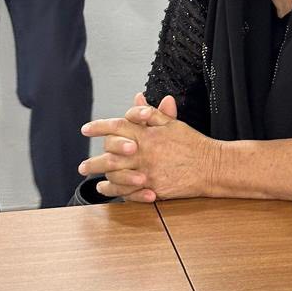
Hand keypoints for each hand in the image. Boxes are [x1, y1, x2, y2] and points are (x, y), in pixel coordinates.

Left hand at [80, 93, 216, 201]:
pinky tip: (106, 190)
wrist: (209, 165)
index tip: (86, 129)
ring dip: (100, 177)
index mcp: (148, 133)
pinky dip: (114, 192)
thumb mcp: (171, 123)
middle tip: (82, 165)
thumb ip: (151, 112)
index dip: (99, 127)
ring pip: (116, 175)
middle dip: (93, 161)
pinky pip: (127, 192)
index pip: (117, 126)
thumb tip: (138, 98)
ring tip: (91, 178)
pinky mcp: (152, 188)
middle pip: (111, 155)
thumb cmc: (191, 142)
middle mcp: (144, 152)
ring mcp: (147, 171)